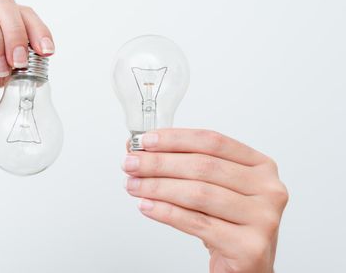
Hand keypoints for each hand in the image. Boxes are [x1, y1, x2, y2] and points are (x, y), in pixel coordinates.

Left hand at [122, 129, 287, 272]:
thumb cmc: (228, 223)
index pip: (213, 142)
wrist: (247, 265)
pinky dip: (166, 212)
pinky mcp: (249, 246)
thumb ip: (184, 165)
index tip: (146, 141)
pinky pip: (196, 223)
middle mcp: (268, 189)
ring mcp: (263, 218)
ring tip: (133, 185)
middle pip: (203, 166)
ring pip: (198, 194)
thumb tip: (142, 149)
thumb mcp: (214, 187)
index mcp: (261, 166)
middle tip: (131, 163)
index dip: (175, 139)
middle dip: (159, 163)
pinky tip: (147, 206)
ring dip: (157, 187)